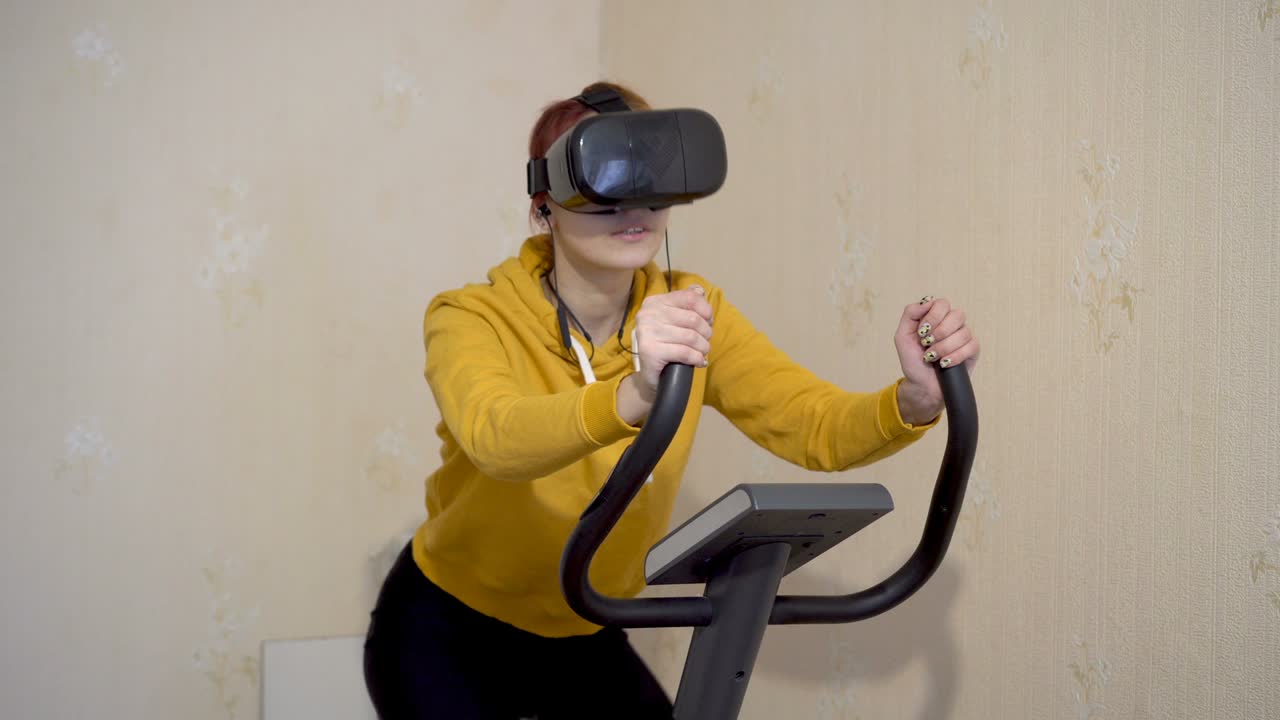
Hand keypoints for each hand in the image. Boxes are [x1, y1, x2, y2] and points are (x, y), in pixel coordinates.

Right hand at [623, 286, 713, 404]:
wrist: (652, 375)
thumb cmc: (667, 345)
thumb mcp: (675, 321)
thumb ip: (686, 304)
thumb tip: (700, 290)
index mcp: (654, 302)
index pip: (689, 298)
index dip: (705, 310)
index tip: (709, 322)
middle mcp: (648, 314)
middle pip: (692, 318)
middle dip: (706, 332)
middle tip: (706, 341)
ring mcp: (647, 332)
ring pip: (690, 336)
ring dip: (703, 347)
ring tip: (703, 352)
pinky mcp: (650, 351)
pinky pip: (684, 352)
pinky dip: (696, 358)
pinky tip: (699, 361)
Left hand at [893, 296, 979, 424]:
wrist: (921, 385)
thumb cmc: (913, 361)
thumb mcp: (902, 336)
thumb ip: (911, 314)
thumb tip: (927, 301)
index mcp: (936, 317)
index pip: (942, 304)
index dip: (933, 317)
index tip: (922, 332)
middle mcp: (952, 324)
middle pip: (957, 315)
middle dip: (939, 332)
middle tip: (927, 344)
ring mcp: (964, 337)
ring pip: (964, 332)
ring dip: (944, 347)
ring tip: (932, 357)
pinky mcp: (973, 351)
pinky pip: (972, 346)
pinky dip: (955, 356)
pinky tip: (944, 364)